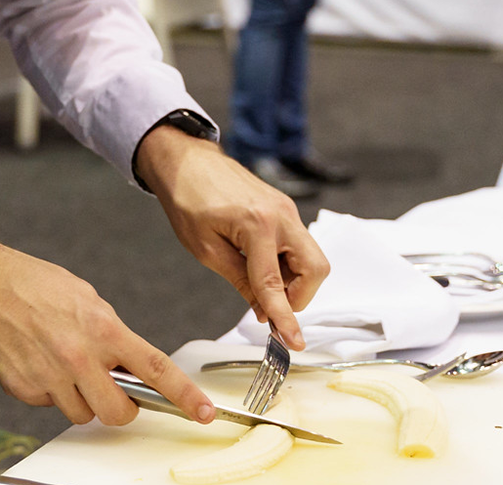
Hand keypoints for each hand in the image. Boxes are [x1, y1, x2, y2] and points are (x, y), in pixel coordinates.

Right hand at [0, 229, 214, 426]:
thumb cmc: (33, 285)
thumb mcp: (85, 298)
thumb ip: (110, 332)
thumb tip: (125, 359)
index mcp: (104, 329)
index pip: (156, 369)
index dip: (184, 395)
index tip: (204, 412)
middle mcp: (80, 358)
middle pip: (118, 412)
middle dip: (121, 407)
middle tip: (112, 389)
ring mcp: (51, 378)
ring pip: (82, 414)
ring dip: (81, 399)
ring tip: (64, 365)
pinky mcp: (26, 390)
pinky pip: (51, 405)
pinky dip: (50, 392)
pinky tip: (39, 362)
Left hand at [136, 125, 328, 350]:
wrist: (187, 160)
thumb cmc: (188, 199)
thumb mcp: (205, 248)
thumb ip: (240, 280)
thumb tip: (263, 310)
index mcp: (258, 225)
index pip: (276, 284)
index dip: (285, 318)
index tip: (293, 342)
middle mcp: (282, 216)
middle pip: (316, 269)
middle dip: (299, 296)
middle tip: (270, 306)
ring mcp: (287, 210)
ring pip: (312, 259)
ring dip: (293, 281)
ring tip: (259, 284)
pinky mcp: (284, 209)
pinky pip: (299, 245)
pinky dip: (287, 265)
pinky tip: (260, 266)